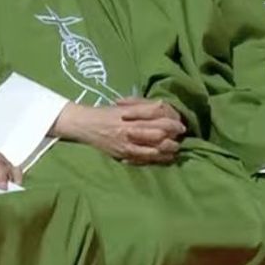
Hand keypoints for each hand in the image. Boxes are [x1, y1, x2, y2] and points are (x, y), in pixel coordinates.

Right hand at [52, 100, 184, 163]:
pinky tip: (166, 157)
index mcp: (130, 114)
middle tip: (181, 134)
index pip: (156, 114)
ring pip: (154, 147)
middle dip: (173, 133)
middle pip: (159, 131)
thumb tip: (163, 106)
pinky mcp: (124, 154)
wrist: (84, 125)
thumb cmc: (105, 113)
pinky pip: (145, 159)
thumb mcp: (123, 106)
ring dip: (169, 148)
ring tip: (175, 147)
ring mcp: (127, 143)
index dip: (171, 119)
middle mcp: (129, 129)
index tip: (180, 123)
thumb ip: (142, 107)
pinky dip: (158, 158)